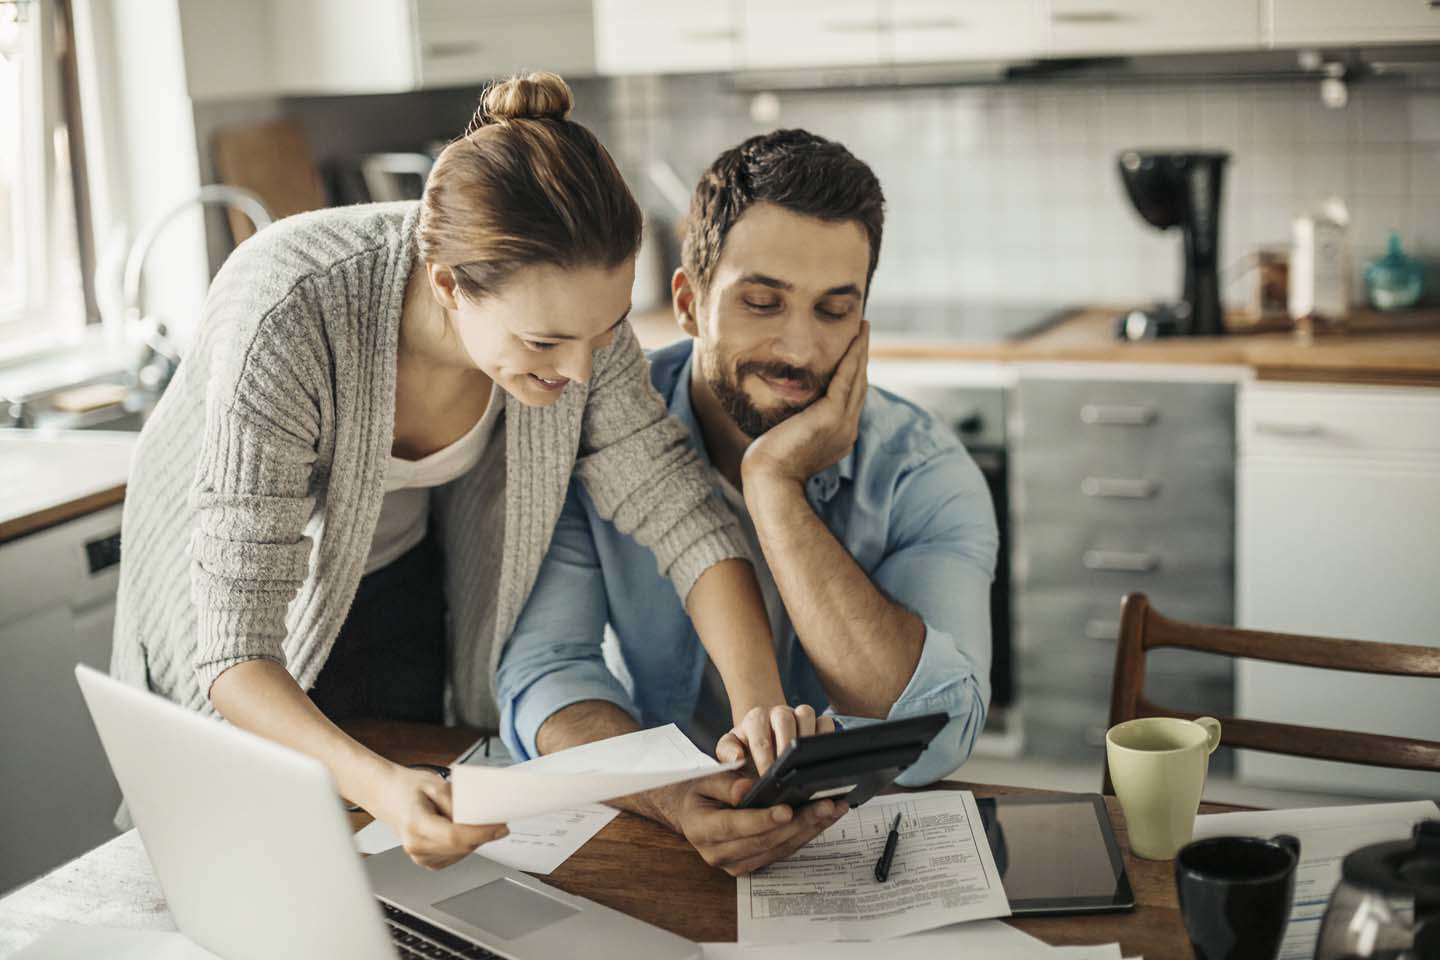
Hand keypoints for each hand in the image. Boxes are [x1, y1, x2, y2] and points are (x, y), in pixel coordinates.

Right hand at [367, 764, 509, 869]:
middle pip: (462, 847)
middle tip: (496, 819)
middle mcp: (416, 846)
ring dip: (475, 839)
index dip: (481, 833)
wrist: (388, 796)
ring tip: (469, 819)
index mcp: (415, 824)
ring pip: (462, 853)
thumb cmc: (408, 788)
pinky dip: (465, 844)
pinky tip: (460, 829)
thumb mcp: (435, 783)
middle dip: (483, 834)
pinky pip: (456, 856)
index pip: (455, 836)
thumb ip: (458, 800)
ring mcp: (420, 857)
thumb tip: (480, 814)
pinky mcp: (428, 862)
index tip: (500, 826)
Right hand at [659, 771, 847, 876]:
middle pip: (765, 841)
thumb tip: (746, 789)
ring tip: (833, 809)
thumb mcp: (705, 780)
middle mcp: (719, 854)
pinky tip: (823, 819)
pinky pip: (783, 851)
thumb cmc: (699, 792)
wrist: (691, 812)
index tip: (787, 809)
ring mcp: (736, 864)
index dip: (763, 819)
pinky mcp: (752, 864)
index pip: (736, 826)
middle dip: (798, 823)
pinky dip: (805, 834)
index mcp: (703, 830)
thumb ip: (725, 783)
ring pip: (779, 849)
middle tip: (825, 805)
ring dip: (810, 829)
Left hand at [718, 704, 835, 775]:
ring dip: (807, 739)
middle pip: (785, 720)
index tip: (767, 778)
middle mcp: (778, 713)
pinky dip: (826, 737)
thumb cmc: (746, 746)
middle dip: (786, 747)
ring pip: (807, 715)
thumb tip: (737, 757)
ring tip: (806, 764)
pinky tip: (822, 757)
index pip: (760, 738)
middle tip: (787, 772)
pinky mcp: (816, 720)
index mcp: (756, 719)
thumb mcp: (728, 748)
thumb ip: (726, 753)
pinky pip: (826, 722)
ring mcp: (798, 714)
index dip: (765, 760)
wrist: (762, 733)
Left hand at [741, 322, 868, 488]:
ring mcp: (843, 423)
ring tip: (863, 328)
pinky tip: (855, 339)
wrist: (770, 479)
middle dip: (862, 357)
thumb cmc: (770, 464)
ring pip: (857, 378)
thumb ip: (796, 423)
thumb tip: (786, 411)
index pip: (850, 398)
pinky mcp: (832, 416)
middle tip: (864, 331)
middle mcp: (847, 429)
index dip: (854, 373)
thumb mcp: (789, 438)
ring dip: (861, 351)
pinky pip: (846, 379)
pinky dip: (852, 357)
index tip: (853, 352)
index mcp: (839, 435)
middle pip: (859, 385)